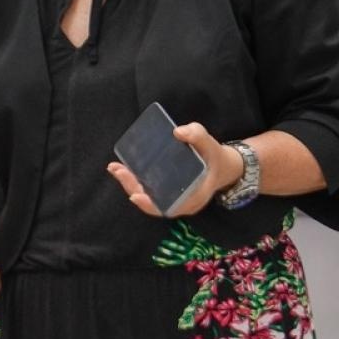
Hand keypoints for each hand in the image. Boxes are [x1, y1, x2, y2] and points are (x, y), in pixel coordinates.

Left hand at [107, 122, 243, 218]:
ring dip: (130, 184)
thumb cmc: (214, 156)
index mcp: (195, 196)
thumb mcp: (211, 144)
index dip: (150, 204)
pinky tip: (123, 169)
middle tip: (118, 170)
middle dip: (133, 188)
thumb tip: (177, 132)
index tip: (135, 196)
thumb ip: (197, 136)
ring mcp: (174, 199)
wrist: (223, 166)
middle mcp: (182, 203)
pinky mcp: (168, 193)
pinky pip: (150, 191)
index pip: (169, 206)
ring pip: (149, 198)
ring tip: (115, 168)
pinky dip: (135, 182)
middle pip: (153, 202)